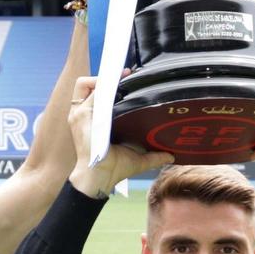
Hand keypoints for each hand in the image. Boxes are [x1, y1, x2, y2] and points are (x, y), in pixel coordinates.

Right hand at [66, 75, 170, 196]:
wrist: (99, 178)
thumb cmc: (114, 169)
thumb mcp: (138, 158)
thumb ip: (154, 155)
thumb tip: (172, 156)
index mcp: (97, 121)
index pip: (98, 93)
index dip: (109, 83)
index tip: (127, 77)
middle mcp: (86, 115)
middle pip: (88, 85)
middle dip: (104, 77)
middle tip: (125, 75)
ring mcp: (81, 114)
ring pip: (85, 84)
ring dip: (102, 79)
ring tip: (120, 78)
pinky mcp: (81, 115)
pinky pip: (89, 92)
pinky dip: (100, 84)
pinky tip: (114, 83)